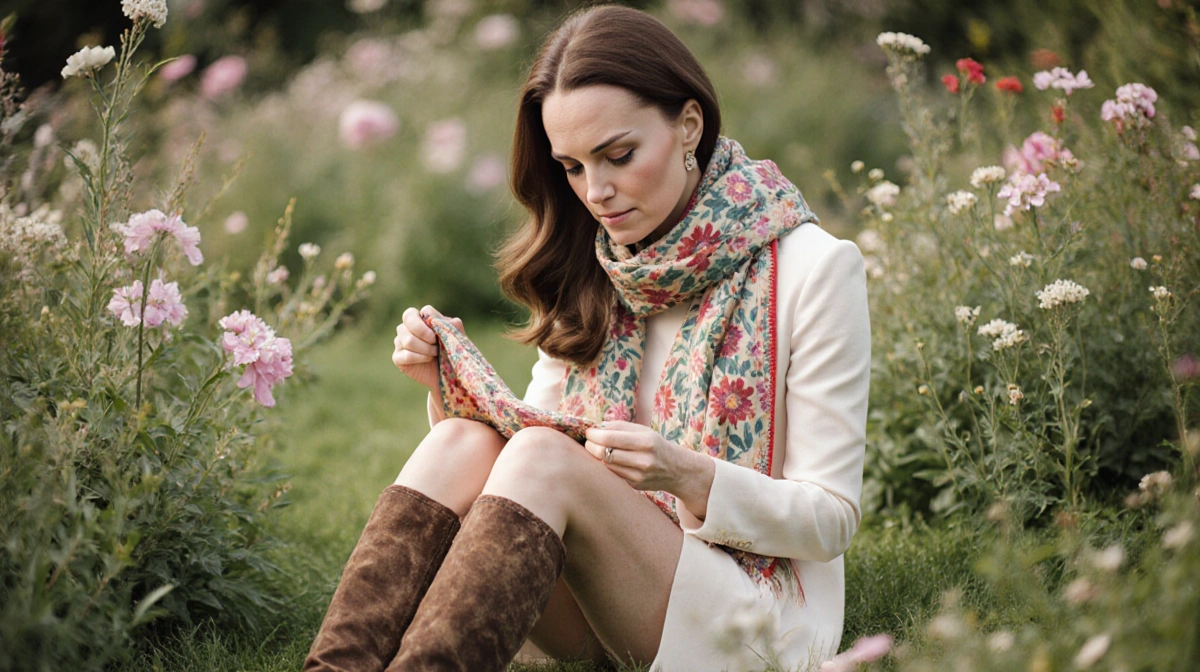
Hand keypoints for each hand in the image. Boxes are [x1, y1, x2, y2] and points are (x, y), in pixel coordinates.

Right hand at [391, 305, 463, 390]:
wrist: (448, 375)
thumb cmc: (451, 352)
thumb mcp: (456, 338)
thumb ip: (455, 327)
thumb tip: (452, 321)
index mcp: (419, 319)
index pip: (416, 312)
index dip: (427, 321)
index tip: (438, 333)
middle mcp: (407, 328)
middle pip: (408, 320)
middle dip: (424, 332)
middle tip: (436, 343)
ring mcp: (400, 342)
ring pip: (407, 339)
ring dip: (425, 347)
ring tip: (435, 353)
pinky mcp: (398, 358)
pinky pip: (405, 355)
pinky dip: (419, 357)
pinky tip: (427, 359)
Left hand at [584, 421, 714, 517]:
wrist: (677, 469)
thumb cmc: (656, 445)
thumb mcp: (643, 430)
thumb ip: (619, 426)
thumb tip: (596, 427)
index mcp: (646, 442)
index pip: (610, 438)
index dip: (594, 435)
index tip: (588, 432)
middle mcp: (643, 460)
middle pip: (605, 453)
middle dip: (591, 446)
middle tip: (588, 441)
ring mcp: (639, 476)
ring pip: (606, 465)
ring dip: (596, 456)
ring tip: (596, 449)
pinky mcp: (635, 486)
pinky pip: (613, 474)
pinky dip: (606, 466)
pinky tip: (608, 460)